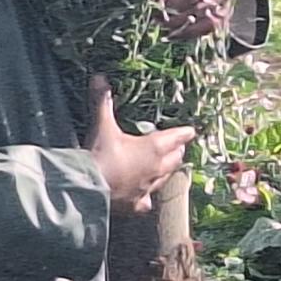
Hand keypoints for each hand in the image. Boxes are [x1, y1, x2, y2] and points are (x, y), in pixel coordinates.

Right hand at [87, 79, 195, 214]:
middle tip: (178, 147)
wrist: (89, 187)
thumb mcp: (103, 125)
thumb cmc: (101, 154)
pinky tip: (144, 198)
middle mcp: (157, 168)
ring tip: (166, 166)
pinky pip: (146, 201)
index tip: (191, 131)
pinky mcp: (137, 203)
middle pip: (175, 158)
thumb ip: (103, 101)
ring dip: (167, 171)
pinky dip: (146, 198)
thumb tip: (100, 77)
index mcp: (154, 147)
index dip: (185, 133)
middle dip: (177, 151)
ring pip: (165, 179)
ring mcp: (148, 188)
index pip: (177, 137)